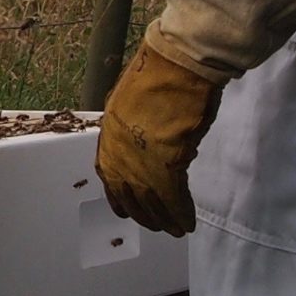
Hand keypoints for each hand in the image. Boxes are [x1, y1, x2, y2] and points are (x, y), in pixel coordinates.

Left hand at [93, 35, 221, 235]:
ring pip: (150, 203)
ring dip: (163, 219)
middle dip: (143, 214)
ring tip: (173, 230)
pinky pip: (173, 200)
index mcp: (108, 138)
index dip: (119, 198)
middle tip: (156, 226)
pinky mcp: (166, 167)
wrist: (175, 66)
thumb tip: (148, 143)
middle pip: (129, 196)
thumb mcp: (130, 103)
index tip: (124, 211)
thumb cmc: (157, 75)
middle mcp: (118, 155)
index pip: (110, 179)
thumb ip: (134, 128)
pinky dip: (181, 213)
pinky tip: (187, 223)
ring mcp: (140, 163)